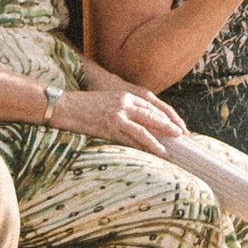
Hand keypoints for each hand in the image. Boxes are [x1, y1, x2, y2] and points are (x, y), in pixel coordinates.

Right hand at [63, 81, 186, 157]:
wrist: (65, 106)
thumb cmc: (85, 106)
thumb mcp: (109, 103)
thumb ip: (125, 110)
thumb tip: (139, 124)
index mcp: (126, 96)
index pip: (152, 106)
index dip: (166, 116)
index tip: (177, 125)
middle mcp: (125, 103)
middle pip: (153, 115)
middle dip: (169, 125)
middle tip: (183, 134)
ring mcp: (118, 115)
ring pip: (145, 127)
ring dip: (160, 138)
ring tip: (172, 146)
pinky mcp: (110, 126)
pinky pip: (132, 138)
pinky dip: (145, 145)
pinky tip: (155, 152)